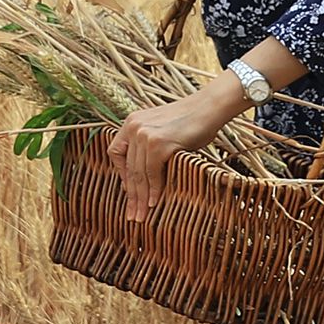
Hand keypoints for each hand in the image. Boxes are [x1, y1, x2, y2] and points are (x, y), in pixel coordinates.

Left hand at [106, 83, 236, 227]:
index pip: (115, 153)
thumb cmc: (190, 122)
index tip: (128, 191)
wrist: (208, 107)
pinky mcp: (158, 144)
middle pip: (128, 167)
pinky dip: (154, 190)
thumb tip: (143, 178)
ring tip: (142, 215)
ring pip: (139, 174)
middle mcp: (133, 127)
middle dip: (132, 194)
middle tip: (132, 215)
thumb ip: (148, 146)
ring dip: (142, 197)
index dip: (121, 175)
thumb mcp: (161, 130)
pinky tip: (155, 202)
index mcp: (131, 122)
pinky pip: (152, 173)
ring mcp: (145, 135)